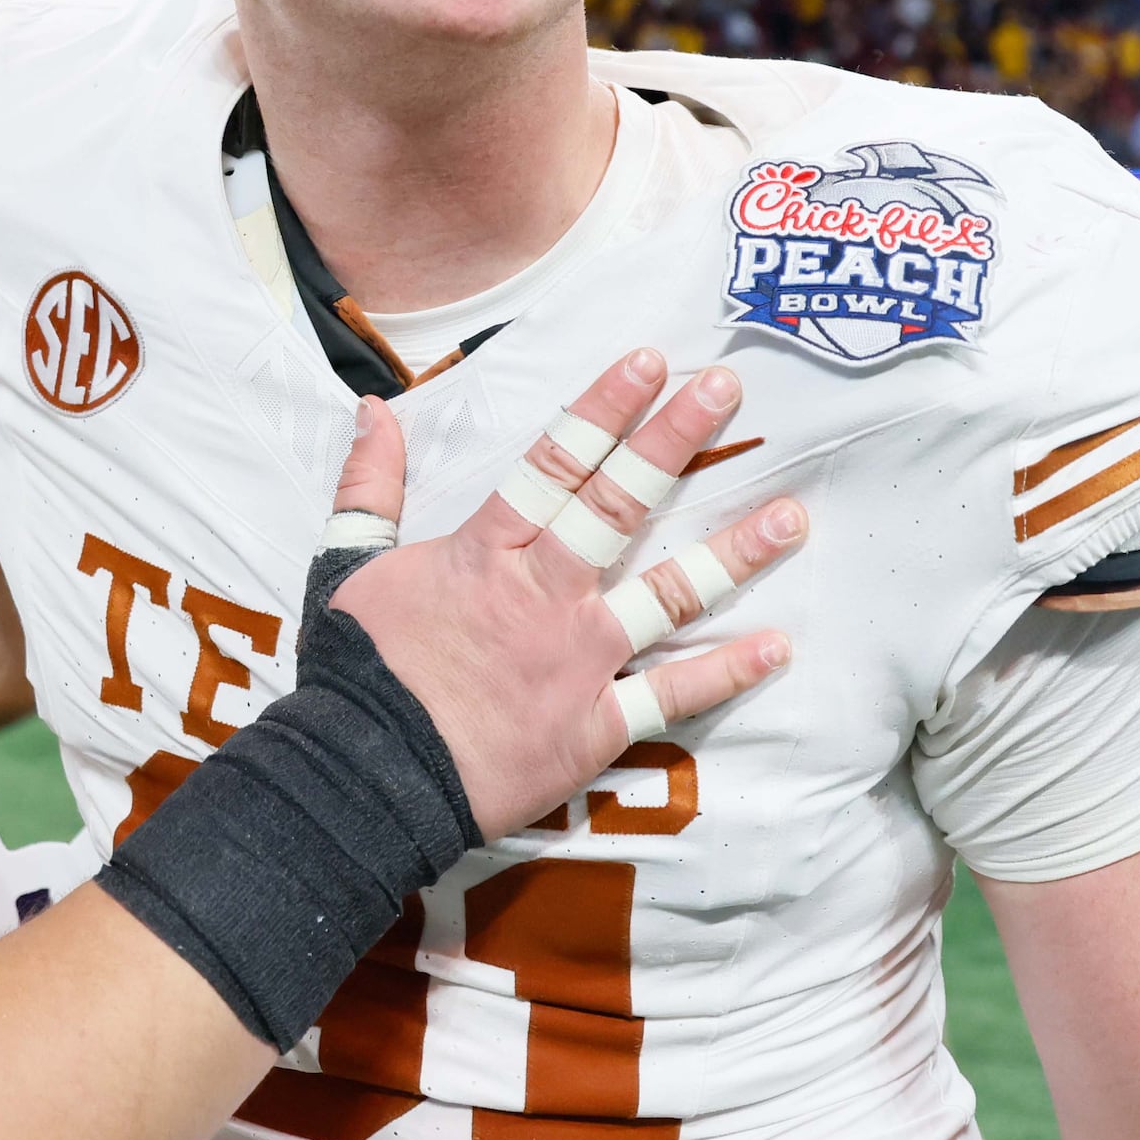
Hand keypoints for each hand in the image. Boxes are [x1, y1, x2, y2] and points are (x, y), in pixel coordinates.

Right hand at [321, 350, 802, 837]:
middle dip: (674, 442)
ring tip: (791, 517)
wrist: (364, 778)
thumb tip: (373, 412)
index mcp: (486, 554)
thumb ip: (368, 488)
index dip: (604, 407)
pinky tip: (777, 647)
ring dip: (733, 555)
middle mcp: (544, 596)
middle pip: (618, 506)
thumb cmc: (356, 673)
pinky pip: (670, 696)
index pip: (555, 464)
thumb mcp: (348, 568)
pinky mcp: (593, 727)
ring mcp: (578, 661)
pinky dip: (725, 674)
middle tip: (725, 389)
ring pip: (667, 596)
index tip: (650, 361)